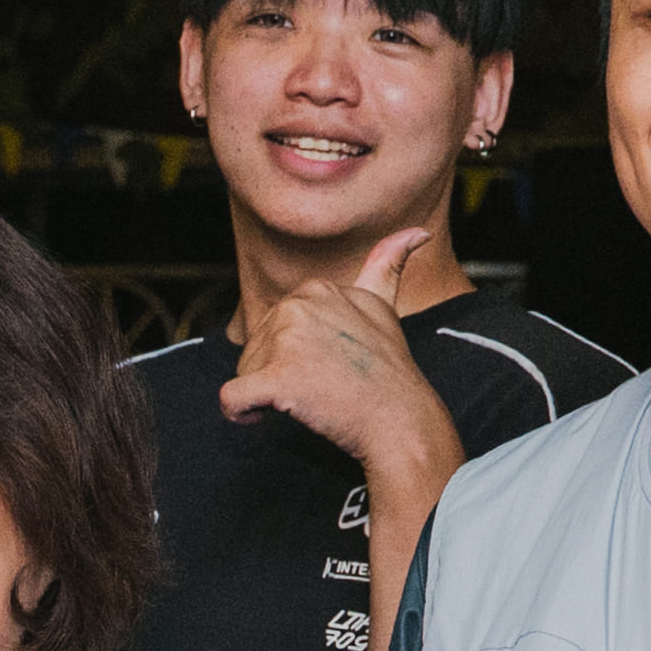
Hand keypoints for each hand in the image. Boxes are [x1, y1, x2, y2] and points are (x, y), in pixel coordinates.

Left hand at [222, 226, 453, 483]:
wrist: (399, 419)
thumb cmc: (388, 372)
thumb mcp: (384, 307)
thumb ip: (387, 264)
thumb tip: (419, 231)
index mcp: (316, 289)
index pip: (275, 328)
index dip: (294, 354)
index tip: (327, 367)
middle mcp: (298, 306)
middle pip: (256, 348)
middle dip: (277, 373)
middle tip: (321, 387)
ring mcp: (287, 340)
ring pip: (245, 373)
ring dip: (266, 395)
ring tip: (311, 399)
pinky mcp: (277, 378)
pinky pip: (231, 399)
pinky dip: (239, 414)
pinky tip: (261, 418)